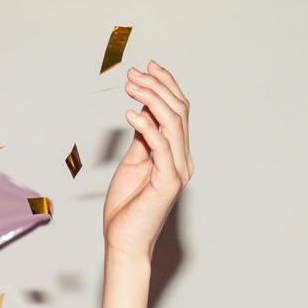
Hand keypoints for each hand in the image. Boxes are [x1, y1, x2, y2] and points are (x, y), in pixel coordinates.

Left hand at [102, 60, 193, 260]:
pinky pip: (161, 147)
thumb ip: (142, 138)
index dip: (166, 86)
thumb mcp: (134, 162)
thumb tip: (143, 109)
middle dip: (157, 87)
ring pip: (173, 124)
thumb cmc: (127, 206)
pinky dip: (147, 126)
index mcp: (177, 153)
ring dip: (152, 100)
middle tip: (134, 73)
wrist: (124, 240)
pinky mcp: (168, 182)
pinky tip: (130, 113)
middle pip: (178, 112)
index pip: (178, 111)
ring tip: (132, 86)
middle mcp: (183, 159)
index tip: (147, 67)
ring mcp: (178, 170)